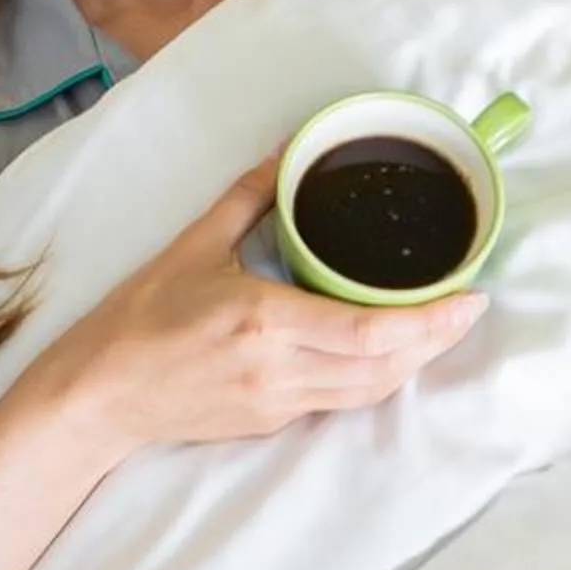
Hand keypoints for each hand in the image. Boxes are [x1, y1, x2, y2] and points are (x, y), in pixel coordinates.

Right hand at [37, 159, 485, 461]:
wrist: (99, 394)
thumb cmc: (140, 317)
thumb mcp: (193, 244)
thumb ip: (249, 194)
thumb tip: (289, 147)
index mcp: (265, 321)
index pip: (370, 331)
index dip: (430, 320)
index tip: (469, 296)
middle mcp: (280, 370)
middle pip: (385, 367)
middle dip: (437, 340)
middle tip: (471, 307)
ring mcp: (277, 402)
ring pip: (369, 391)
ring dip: (414, 362)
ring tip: (443, 326)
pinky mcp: (271, 421)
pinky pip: (340, 401)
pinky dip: (376, 376)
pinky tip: (390, 349)